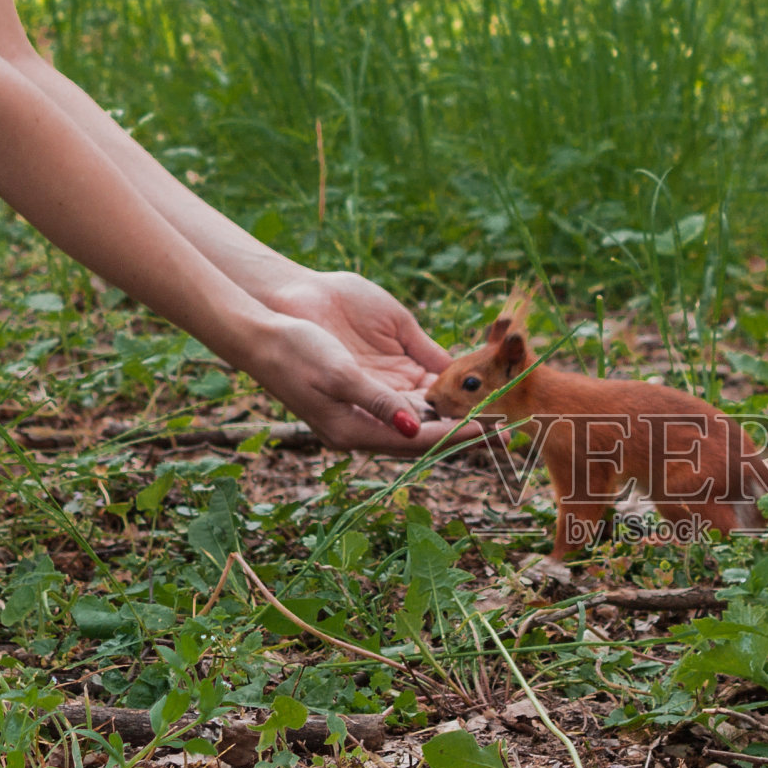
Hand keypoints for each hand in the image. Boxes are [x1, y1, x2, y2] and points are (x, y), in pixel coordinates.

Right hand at [258, 272, 478, 454]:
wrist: (260, 326)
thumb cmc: (294, 350)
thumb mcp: (338, 374)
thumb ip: (378, 401)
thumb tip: (415, 427)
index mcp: (355, 432)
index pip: (420, 441)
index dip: (459, 437)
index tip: (493, 433)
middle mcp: (365, 426)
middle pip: (427, 436)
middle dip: (465, 434)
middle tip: (507, 433)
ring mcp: (366, 408)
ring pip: (421, 418)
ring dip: (455, 416)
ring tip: (492, 413)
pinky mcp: (366, 386)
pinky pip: (409, 397)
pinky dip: (435, 395)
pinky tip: (460, 390)